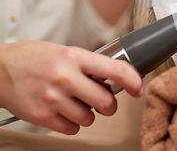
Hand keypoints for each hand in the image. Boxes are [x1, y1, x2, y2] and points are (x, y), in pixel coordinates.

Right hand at [0, 41, 142, 134]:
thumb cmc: (34, 58)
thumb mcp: (66, 51)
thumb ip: (89, 65)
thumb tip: (116, 78)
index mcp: (75, 57)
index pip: (114, 70)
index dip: (133, 81)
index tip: (138, 88)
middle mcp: (65, 77)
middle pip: (106, 102)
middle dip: (108, 105)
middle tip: (101, 101)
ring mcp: (53, 98)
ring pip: (89, 118)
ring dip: (88, 114)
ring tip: (75, 102)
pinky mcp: (42, 116)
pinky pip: (71, 129)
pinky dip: (72, 123)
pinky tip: (63, 110)